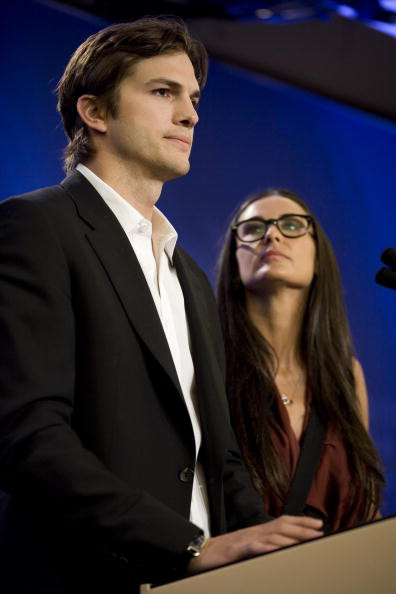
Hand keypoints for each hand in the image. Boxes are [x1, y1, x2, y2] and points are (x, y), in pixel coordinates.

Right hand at [187, 515, 322, 573]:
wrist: (201, 551)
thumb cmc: (224, 551)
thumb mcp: (248, 546)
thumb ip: (264, 544)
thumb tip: (282, 547)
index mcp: (258, 531)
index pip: (283, 522)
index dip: (301, 521)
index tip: (318, 524)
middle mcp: (255, 532)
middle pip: (282, 526)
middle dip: (303, 528)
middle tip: (320, 532)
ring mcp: (247, 539)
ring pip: (273, 535)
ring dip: (291, 538)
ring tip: (306, 542)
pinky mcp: (238, 549)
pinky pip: (256, 547)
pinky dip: (268, 547)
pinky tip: (278, 550)